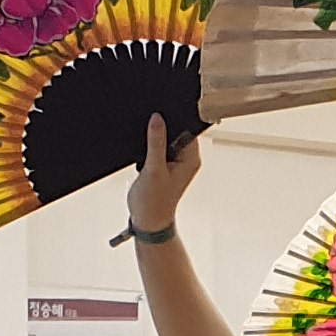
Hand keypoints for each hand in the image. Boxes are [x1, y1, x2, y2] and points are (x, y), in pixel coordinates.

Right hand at [126, 115, 207, 235]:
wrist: (147, 220)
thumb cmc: (154, 202)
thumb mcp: (153, 169)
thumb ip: (156, 142)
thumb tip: (157, 119)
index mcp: (190, 159)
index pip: (189, 129)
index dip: (175, 120)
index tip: (162, 115)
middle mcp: (186, 159)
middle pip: (177, 132)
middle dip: (163, 129)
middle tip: (150, 135)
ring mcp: (175, 162)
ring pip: (166, 139)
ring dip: (156, 139)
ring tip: (148, 152)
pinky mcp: (163, 165)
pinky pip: (159, 148)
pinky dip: (151, 148)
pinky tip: (145, 156)